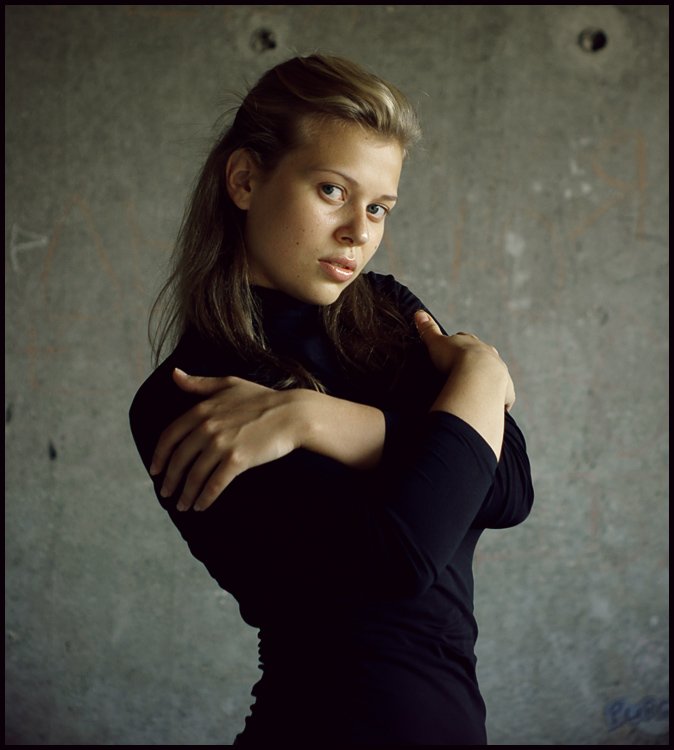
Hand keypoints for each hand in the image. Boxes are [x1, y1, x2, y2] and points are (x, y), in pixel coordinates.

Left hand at [150, 369, 300, 511]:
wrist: (292, 414)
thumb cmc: (262, 398)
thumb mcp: (228, 384)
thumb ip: (199, 383)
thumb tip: (174, 374)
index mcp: (202, 410)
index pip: (170, 436)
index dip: (159, 456)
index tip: (155, 470)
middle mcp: (207, 427)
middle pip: (179, 459)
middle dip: (169, 480)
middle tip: (165, 493)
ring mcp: (221, 445)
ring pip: (194, 475)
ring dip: (185, 494)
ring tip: (182, 505)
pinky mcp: (237, 460)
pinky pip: (214, 484)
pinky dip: (205, 498)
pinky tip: (201, 506)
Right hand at [414, 311, 515, 411]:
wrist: (476, 377)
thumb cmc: (454, 359)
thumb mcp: (436, 343)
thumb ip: (428, 330)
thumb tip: (418, 312)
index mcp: (473, 343)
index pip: (466, 341)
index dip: (459, 347)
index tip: (452, 353)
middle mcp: (490, 355)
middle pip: (483, 356)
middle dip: (475, 363)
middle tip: (464, 373)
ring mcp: (500, 373)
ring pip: (495, 375)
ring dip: (487, 381)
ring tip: (477, 392)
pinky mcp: (506, 391)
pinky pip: (504, 397)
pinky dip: (499, 402)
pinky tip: (492, 409)